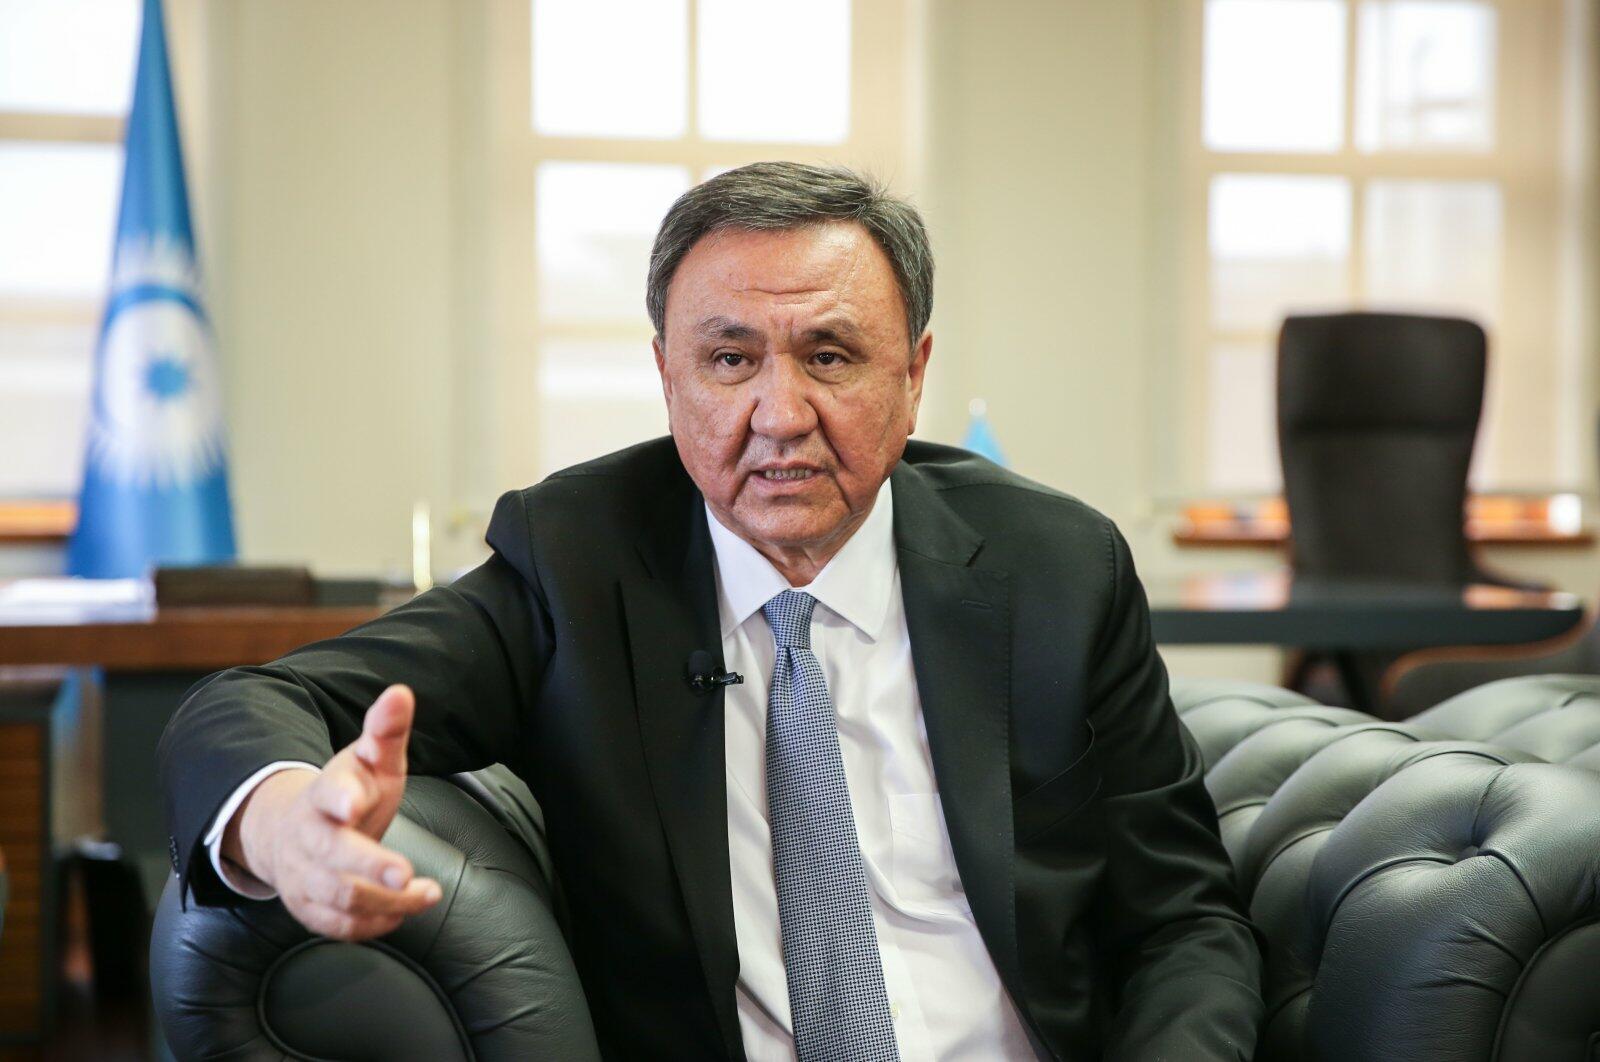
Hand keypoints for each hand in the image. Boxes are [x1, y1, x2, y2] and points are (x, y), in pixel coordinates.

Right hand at [224, 684, 441, 939]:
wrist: (296, 831)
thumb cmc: (350, 791)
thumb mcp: (371, 758)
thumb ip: (387, 730)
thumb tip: (401, 693)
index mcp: (326, 794)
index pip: (328, 794)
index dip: (340, 798)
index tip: (354, 803)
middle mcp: (310, 838)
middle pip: (333, 857)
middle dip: (370, 866)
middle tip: (407, 874)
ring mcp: (305, 876)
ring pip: (340, 897)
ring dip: (387, 901)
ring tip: (428, 892)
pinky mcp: (310, 907)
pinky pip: (339, 926)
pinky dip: (374, 924)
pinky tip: (405, 911)